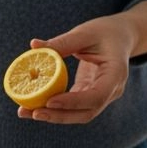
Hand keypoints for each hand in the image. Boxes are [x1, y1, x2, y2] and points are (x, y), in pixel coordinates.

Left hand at [19, 14, 139, 123]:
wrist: (121, 37)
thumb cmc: (105, 31)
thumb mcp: (85, 32)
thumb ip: (63, 42)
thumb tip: (34, 46)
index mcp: (116, 74)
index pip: (96, 96)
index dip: (73, 102)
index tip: (49, 101)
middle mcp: (111, 91)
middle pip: (86, 112)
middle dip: (58, 116)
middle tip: (32, 113)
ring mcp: (102, 96)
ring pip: (78, 114)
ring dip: (53, 116)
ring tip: (25, 112)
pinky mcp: (90, 95)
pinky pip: (72, 106)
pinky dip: (54, 107)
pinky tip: (33, 105)